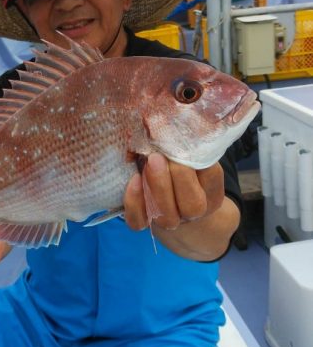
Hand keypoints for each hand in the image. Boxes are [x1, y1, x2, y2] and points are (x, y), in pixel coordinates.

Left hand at [124, 153, 238, 259]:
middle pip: (193, 205)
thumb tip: (172, 123)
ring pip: (168, 217)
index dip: (198, 160)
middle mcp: (193, 211)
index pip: (212, 177)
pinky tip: (134, 179)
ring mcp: (170, 221)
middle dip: (179, 177)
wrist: (172, 204)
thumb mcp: (190, 158)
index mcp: (211, 192)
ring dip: (158, 188)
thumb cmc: (181, 169)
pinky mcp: (145, 223)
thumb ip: (186, 146)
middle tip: (162, 155)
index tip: (184, 142)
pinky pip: (139, 222)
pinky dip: (134, 202)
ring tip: (149, 161)